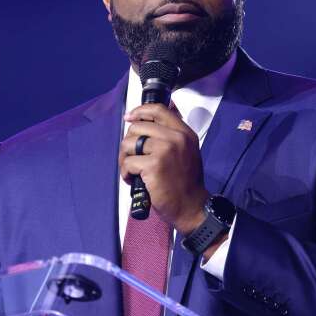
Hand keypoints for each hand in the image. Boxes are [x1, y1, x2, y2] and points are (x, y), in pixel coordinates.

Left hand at [120, 103, 209, 233]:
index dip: (140, 111)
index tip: (129, 117)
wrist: (191, 206)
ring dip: (124, 158)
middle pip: (138, 127)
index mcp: (184, 132)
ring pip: (129, 143)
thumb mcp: (186, 151)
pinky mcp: (153, 166)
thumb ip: (171, 136)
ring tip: (132, 170)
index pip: (158, 109)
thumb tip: (145, 122)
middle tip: (131, 156)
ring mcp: (164, 151)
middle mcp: (176, 138)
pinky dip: (125, 172)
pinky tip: (132, 179)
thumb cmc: (185, 181)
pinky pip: (128, 162)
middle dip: (128, 142)